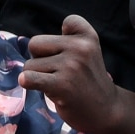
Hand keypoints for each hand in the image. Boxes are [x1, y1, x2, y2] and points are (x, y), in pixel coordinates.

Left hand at [20, 15, 119, 133]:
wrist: (107, 111)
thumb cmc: (88, 80)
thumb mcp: (87, 52)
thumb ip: (66, 41)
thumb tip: (31, 46)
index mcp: (88, 37)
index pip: (68, 22)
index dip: (63, 37)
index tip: (71, 54)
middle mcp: (81, 48)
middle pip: (36, 43)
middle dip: (40, 58)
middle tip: (58, 73)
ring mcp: (71, 66)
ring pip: (30, 65)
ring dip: (38, 76)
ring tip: (58, 85)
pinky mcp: (62, 85)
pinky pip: (29, 78)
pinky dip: (26, 81)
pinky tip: (30, 84)